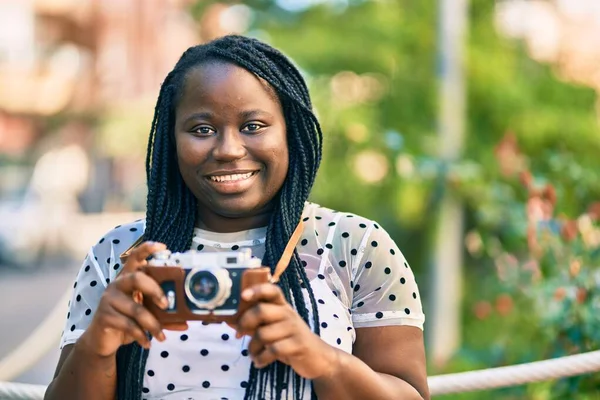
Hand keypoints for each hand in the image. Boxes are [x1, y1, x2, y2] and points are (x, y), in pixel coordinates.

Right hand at [79, 241, 187, 357]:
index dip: (147, 249)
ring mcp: (109, 300)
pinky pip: (128, 325)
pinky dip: (141, 336)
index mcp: (128, 278)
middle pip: (137, 278)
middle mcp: (117, 284)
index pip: (135, 257)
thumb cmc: (127, 320)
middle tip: (167, 305)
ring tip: (161, 336)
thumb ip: (164, 315)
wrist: (102, 340)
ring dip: (152, 324)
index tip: (163, 247)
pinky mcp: (104, 316)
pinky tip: (147, 343)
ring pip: (135, 309)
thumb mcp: (146, 315)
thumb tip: (186, 321)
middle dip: (155, 290)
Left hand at [232, 283, 337, 379]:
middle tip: (238, 334)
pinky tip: (260, 362)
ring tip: (253, 354)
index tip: (243, 295)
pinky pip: (272, 350)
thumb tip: (230, 320)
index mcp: (282, 306)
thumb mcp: (274, 327)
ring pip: (263, 334)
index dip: (257, 290)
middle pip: (261, 311)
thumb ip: (255, 323)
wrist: (317, 357)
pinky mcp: (297, 345)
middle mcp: (288, 314)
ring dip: (252, 347)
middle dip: (245, 323)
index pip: (272, 291)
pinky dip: (261, 358)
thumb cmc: (290, 340)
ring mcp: (294, 329)